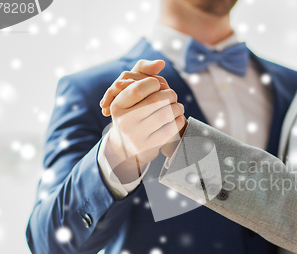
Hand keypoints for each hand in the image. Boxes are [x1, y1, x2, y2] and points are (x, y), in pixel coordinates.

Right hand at [102, 60, 185, 181]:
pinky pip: (171, 129)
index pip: (137, 89)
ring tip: (178, 106)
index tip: (158, 84)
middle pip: (156, 100)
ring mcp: (136, 136)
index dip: (152, 83)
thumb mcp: (130, 92)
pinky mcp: (149, 147)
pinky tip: (178, 118)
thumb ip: (142, 72)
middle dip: (169, 94)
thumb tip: (161, 62)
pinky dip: (179, 120)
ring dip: (177, 107)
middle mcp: (124, 121)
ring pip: (166, 114)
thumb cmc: (132, 112)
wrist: (128, 147)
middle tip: (173, 95)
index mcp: (117, 106)